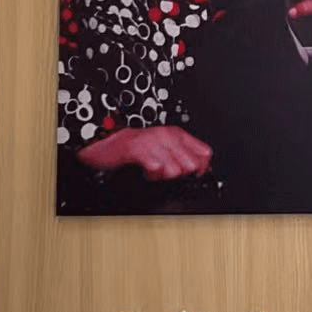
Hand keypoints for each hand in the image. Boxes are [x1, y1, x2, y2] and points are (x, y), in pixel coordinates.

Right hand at [77, 125, 212, 179]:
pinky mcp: (139, 149)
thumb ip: (182, 155)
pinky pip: (156, 168)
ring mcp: (154, 142)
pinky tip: (145, 171)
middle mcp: (168, 136)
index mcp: (177, 134)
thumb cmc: (135, 146)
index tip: (195, 175)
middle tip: (166, 172)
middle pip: (191, 165)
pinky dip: (151, 175)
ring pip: (175, 170)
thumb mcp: (163, 147)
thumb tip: (200, 169)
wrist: (107, 141)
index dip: (202, 168)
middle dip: (181, 174)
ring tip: (153, 171)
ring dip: (164, 176)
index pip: (204, 152)